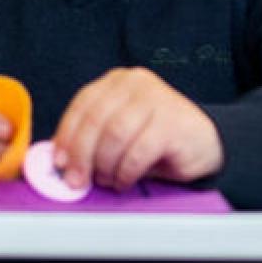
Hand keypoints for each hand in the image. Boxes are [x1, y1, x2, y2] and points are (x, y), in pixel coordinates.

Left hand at [53, 67, 224, 191]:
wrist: (202, 142)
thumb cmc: (155, 139)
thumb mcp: (119, 132)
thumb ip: (92, 138)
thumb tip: (59, 160)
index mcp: (118, 81)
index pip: (83, 103)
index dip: (67, 134)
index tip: (58, 161)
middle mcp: (136, 83)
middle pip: (96, 119)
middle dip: (81, 155)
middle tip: (77, 181)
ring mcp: (157, 98)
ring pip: (115, 135)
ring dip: (106, 165)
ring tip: (109, 179)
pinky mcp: (172, 121)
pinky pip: (138, 151)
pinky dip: (126, 172)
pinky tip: (127, 179)